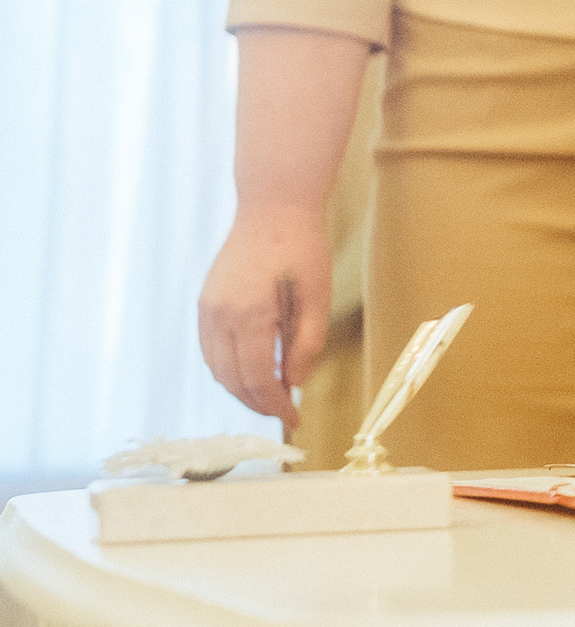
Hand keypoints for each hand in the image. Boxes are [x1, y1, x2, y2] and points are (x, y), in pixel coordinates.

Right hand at [197, 209, 330, 428]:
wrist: (273, 208)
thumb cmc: (302, 249)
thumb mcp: (317, 298)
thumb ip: (305, 345)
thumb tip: (293, 383)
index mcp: (248, 315)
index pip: (256, 377)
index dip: (275, 404)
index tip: (294, 418)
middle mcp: (218, 315)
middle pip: (231, 379)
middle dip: (256, 402)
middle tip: (283, 412)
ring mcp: (206, 309)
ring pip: (216, 367)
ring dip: (240, 388)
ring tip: (270, 396)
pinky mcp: (204, 303)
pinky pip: (211, 349)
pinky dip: (228, 368)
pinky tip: (251, 371)